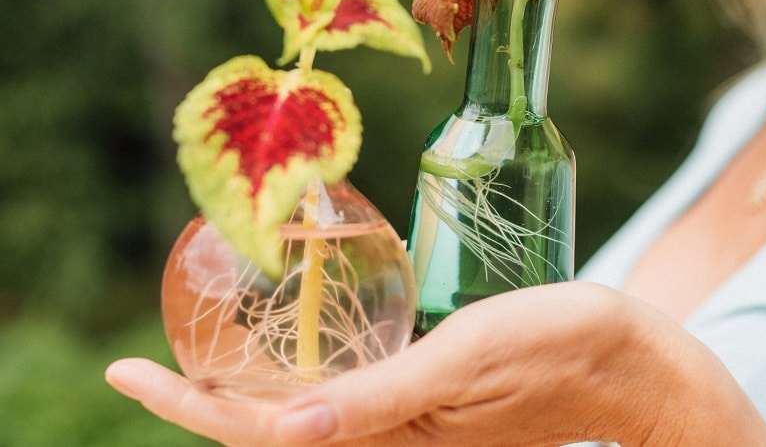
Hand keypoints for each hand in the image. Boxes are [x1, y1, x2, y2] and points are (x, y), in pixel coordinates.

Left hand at [106, 282, 765, 445]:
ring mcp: (403, 424)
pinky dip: (297, 376)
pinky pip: (342, 397)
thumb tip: (287, 428)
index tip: (126, 374)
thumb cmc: (551, 347)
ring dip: (244, 389)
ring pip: (302, 415)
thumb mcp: (465, 364)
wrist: (619, 359)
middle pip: (270, 431)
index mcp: (389, 437)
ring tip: (195, 354)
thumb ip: (381, 401)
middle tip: (145, 365)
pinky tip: (281, 349)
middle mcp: (386, 438)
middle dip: (203, 402)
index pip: (264, 435)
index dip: (189, 409)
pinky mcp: (421, 402)